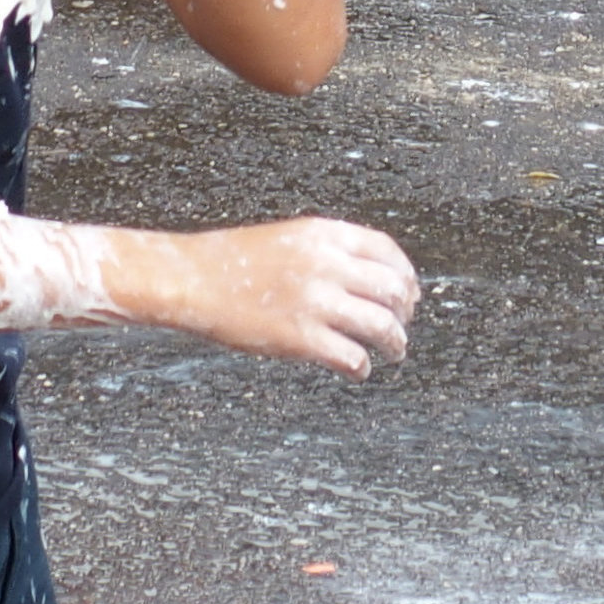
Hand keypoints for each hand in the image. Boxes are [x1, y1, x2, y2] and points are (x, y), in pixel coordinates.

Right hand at [167, 218, 419, 375]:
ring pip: (381, 325)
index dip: (406, 276)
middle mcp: (327, 264)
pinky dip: (362, 366)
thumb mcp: (293, 238)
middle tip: (403, 326)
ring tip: (394, 351)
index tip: (410, 293)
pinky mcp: (300, 337)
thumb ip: (331, 251)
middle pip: (392, 289)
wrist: (193, 278)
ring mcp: (315, 301)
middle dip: (405, 312)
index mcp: (326, 235)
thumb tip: (370, 277)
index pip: (388, 252)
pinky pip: (351, 355)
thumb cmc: (236, 261)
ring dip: (395, 342)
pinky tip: (359, 369)